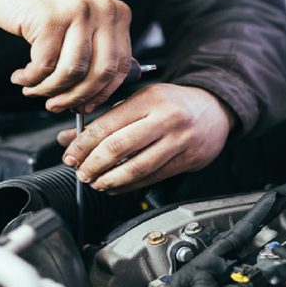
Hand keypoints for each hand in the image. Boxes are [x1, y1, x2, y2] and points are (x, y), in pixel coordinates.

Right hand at [0, 0, 132, 113]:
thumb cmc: (44, 9)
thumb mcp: (81, 26)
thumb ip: (96, 53)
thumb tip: (97, 97)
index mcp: (117, 14)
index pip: (120, 66)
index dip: (102, 93)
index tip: (85, 106)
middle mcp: (103, 11)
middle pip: (100, 73)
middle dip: (76, 97)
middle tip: (55, 106)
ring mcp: (77, 13)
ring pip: (72, 72)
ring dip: (48, 90)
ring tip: (33, 90)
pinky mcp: (50, 19)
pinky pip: (44, 66)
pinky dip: (30, 79)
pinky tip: (21, 77)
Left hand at [57, 84, 234, 193]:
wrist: (215, 109)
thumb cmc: (172, 103)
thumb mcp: (139, 100)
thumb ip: (106, 119)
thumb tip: (70, 138)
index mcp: (149, 99)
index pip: (108, 125)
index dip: (84, 144)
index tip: (70, 156)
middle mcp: (165, 119)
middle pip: (120, 147)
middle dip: (93, 164)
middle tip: (80, 172)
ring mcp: (178, 141)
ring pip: (136, 168)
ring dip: (110, 180)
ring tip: (95, 182)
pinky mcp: (187, 161)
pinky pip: (151, 178)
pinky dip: (128, 186)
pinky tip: (114, 187)